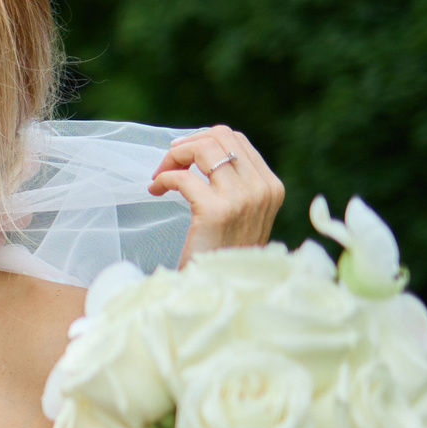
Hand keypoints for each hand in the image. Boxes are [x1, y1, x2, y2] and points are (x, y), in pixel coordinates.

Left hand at [152, 125, 283, 255]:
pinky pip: (183, 177)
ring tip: (160, 176)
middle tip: (167, 164)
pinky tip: (155, 190)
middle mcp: (261, 190)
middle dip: (187, 145)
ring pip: (203, 149)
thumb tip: (202, 149)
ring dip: (174, 158)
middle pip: (220, 136)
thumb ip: (234, 185)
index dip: (203, 140)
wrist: (219, 290)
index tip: (182, 156)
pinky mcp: (217, 212)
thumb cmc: (224, 255)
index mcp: (271, 187)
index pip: (236, 139)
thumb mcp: (242, 216)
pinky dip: (164, 178)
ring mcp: (242, 200)